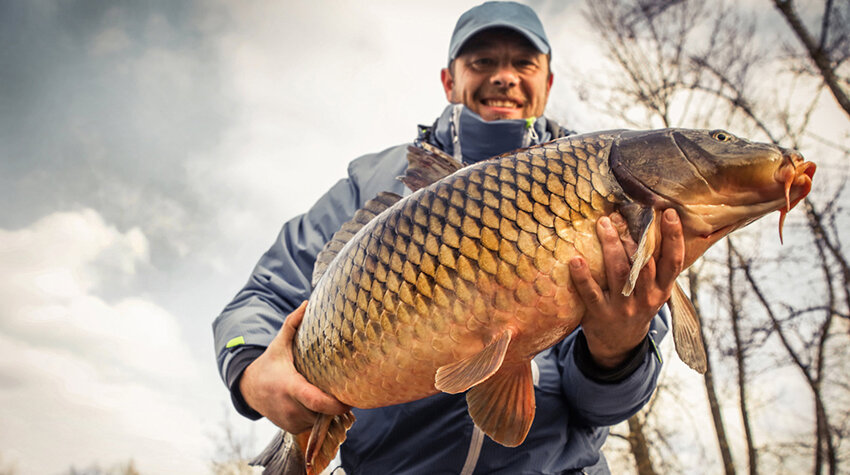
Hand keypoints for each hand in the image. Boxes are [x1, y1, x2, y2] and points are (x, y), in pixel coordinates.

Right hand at [239, 301, 349, 433]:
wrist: (249, 388)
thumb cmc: (270, 364)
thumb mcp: (279, 344)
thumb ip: (292, 324)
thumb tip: (306, 302)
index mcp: (290, 387)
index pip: (317, 401)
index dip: (336, 404)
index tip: (351, 398)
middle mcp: (290, 408)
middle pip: (322, 411)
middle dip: (335, 403)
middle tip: (347, 388)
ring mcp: (290, 421)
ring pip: (319, 419)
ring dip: (326, 410)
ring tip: (331, 393)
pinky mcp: (292, 429)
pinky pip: (313, 424)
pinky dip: (317, 416)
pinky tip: (318, 403)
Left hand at [570, 209, 683, 368]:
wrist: (619, 343)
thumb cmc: (636, 304)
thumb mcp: (653, 289)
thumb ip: (654, 264)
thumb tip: (648, 222)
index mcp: (662, 289)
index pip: (674, 261)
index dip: (674, 237)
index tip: (668, 212)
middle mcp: (646, 298)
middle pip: (644, 263)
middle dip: (635, 237)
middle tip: (622, 214)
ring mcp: (623, 307)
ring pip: (620, 272)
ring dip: (611, 246)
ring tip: (603, 224)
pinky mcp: (600, 313)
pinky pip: (591, 293)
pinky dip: (583, 276)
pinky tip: (575, 260)